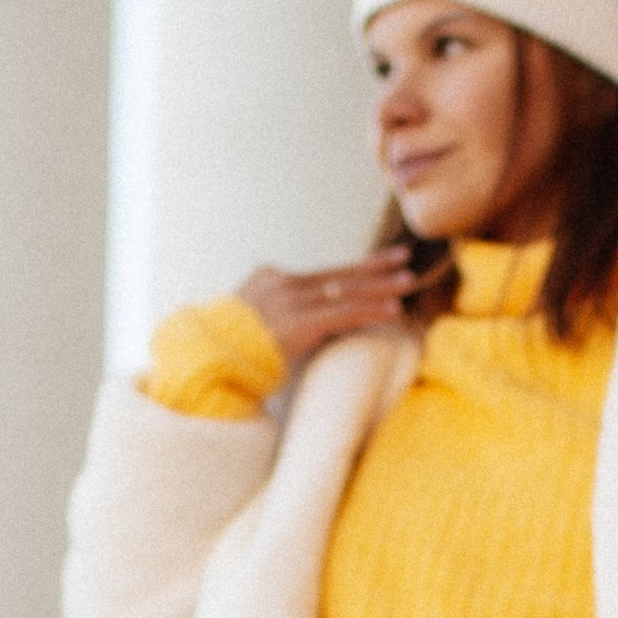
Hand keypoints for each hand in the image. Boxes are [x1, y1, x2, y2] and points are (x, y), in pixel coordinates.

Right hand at [238, 249, 414, 369]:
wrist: (208, 361)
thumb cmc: (227, 351)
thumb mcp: (251, 323)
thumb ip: (276, 316)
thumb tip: (296, 325)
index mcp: (270, 277)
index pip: (320, 274)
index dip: (351, 272)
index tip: (375, 266)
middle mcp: (283, 282)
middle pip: (338, 273)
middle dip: (374, 266)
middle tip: (403, 256)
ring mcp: (292, 300)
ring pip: (346, 290)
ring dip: (381, 286)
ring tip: (409, 280)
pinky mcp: (301, 322)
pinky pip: (345, 313)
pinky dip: (372, 310)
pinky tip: (395, 309)